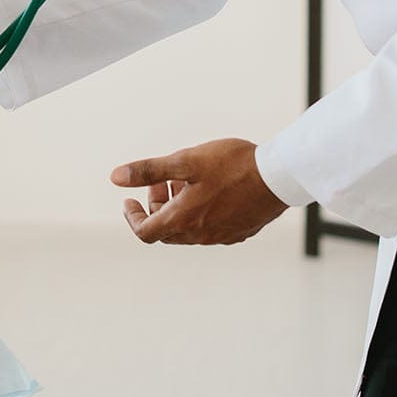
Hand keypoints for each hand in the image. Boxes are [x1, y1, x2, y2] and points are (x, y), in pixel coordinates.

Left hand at [110, 138, 287, 244]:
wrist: (280, 175)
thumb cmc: (232, 165)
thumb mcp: (184, 161)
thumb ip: (149, 170)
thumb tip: (116, 178)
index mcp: (185, 220)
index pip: (146, 232)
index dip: (132, 216)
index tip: (128, 198)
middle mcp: (202, 234)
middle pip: (166, 230)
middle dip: (155, 206)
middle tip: (159, 181)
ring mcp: (222, 235)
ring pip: (188, 229)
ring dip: (177, 207)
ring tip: (182, 179)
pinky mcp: (240, 231)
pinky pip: (209, 227)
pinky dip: (198, 211)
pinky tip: (208, 187)